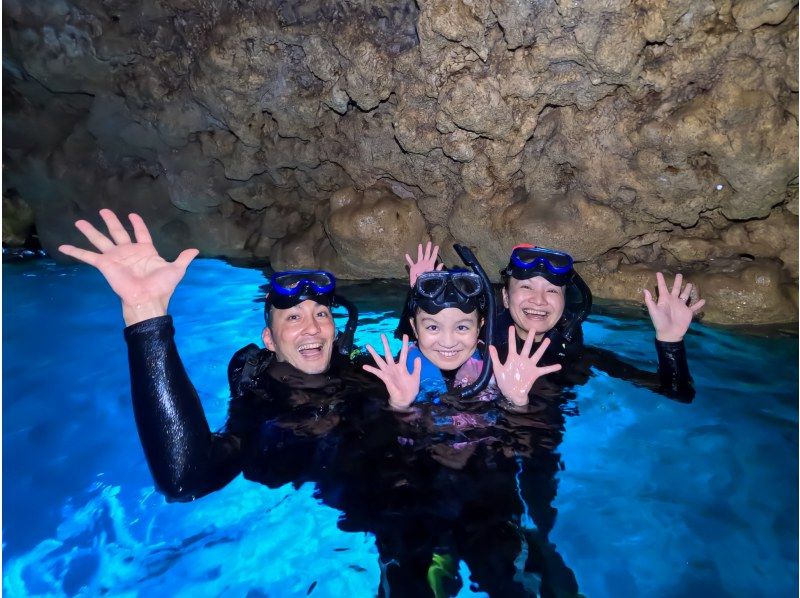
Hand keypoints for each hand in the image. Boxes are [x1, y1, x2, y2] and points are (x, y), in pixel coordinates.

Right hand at [58, 209, 198, 324]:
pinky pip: (87, 256)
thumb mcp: (176, 269)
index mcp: (145, 251)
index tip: (132, 214)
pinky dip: (75, 251)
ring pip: (100, 239)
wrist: (148, 298)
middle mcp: (128, 252)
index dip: (137, 224)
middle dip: (111, 221)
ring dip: (90, 231)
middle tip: (104, 210)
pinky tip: (63, 246)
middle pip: (117, 232)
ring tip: (79, 221)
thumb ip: (184, 258)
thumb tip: (195, 250)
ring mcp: (115, 257)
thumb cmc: (162, 286)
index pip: (140, 233)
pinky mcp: (104, 264)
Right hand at [362, 334, 421, 409]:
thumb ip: (416, 367)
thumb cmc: (410, 389)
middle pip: (389, 353)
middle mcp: (393, 367)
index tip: (405, 335)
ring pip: (380, 360)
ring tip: (368, 345)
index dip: (404, 344)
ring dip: (374, 353)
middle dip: (386, 344)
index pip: (403, 353)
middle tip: (382, 335)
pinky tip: (364, 366)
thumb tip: (417, 357)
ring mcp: (388, 372)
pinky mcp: (385, 378)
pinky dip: (371, 369)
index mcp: (402, 366)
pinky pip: (377, 372)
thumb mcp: (416, 377)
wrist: (405, 399)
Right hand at [405, 241, 443, 286]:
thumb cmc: (427, 282)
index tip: (437, 246)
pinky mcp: (413, 268)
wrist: (419, 287)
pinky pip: (411, 263)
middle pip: (427, 254)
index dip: (435, 251)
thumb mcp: (433, 275)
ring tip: (420, 245)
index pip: (433, 257)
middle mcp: (425, 263)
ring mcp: (419, 265)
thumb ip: (437, 270)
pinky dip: (409, 259)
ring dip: (420, 251)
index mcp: (430, 265)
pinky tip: (406, 254)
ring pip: (419, 256)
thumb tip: (442, 263)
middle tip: (429, 242)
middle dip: (428, 248)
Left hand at [489, 326, 562, 405]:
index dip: (511, 336)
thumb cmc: (504, 381)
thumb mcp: (498, 369)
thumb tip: (490, 346)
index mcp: (512, 358)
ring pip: (537, 354)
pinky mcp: (534, 373)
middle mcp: (522, 359)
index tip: (511, 326)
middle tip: (533, 328)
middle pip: (527, 346)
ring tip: (547, 340)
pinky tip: (559, 366)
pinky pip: (544, 370)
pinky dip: (551, 368)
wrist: (511, 393)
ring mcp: (529, 366)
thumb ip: (495, 358)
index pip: (512, 345)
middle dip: (530, 338)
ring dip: (542, 348)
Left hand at [644, 272, 705, 342]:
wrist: (669, 333)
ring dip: (687, 290)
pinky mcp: (688, 312)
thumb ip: (650, 301)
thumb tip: (645, 289)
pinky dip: (699, 304)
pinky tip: (703, 300)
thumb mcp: (654, 311)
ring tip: (690, 284)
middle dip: (677, 282)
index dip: (660, 280)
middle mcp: (673, 301)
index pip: (662, 287)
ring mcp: (681, 306)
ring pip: (685, 295)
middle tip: (679, 274)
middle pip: (676, 289)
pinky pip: (694, 307)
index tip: (658, 273)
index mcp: (664, 299)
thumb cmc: (660, 322)